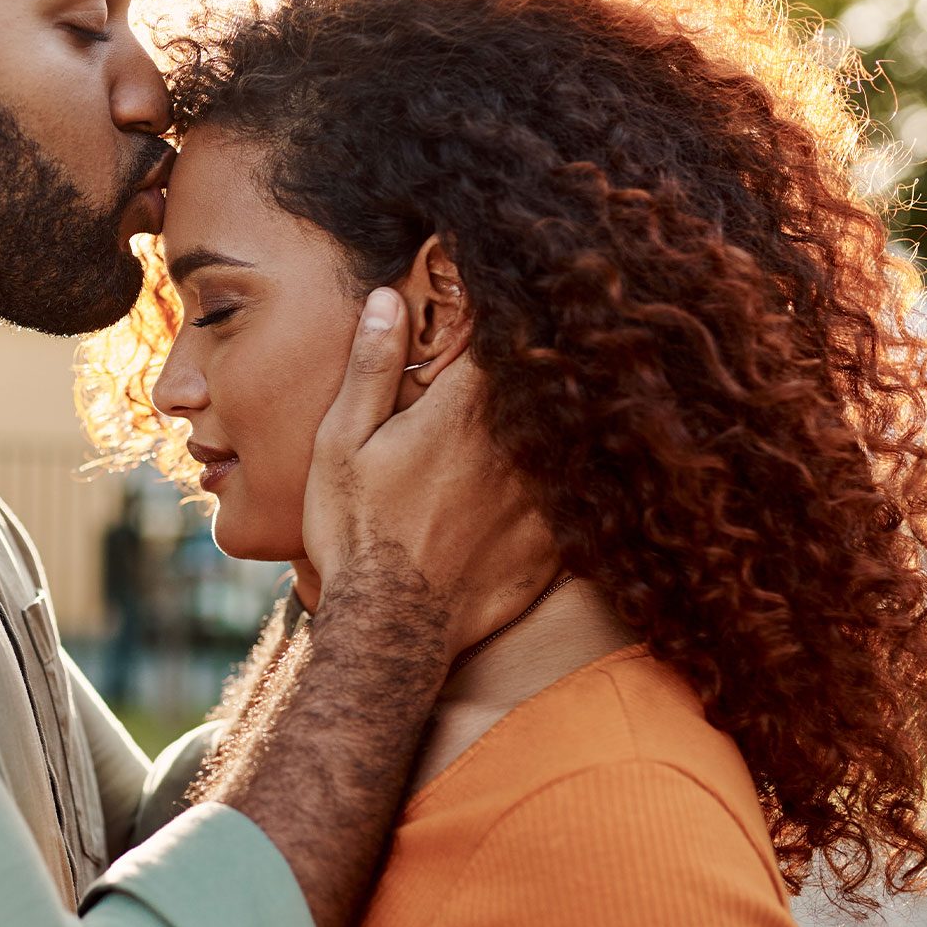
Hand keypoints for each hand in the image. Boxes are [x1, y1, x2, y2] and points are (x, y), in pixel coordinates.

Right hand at [300, 288, 559, 652]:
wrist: (392, 628)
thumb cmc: (356, 532)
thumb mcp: (342, 443)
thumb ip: (371, 368)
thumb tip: (389, 298)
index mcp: (462, 410)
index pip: (500, 337)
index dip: (501, 315)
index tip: (501, 300)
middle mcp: (515, 444)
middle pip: (546, 380)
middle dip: (541, 359)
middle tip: (543, 333)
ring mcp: (544, 494)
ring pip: (572, 433)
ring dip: (563, 416)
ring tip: (570, 394)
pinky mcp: (557, 539)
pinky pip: (584, 493)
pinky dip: (579, 476)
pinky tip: (574, 471)